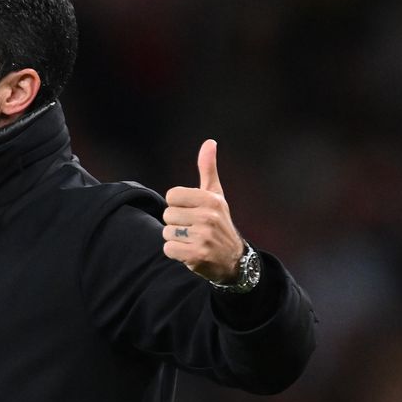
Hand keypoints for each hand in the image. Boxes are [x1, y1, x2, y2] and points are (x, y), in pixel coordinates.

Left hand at [162, 139, 245, 283]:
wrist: (234, 259)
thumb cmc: (219, 222)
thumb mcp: (216, 195)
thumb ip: (208, 169)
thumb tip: (209, 142)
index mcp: (210, 199)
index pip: (171, 196)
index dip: (178, 205)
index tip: (191, 212)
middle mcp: (208, 216)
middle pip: (168, 215)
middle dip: (177, 224)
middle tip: (194, 229)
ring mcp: (203, 236)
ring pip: (167, 232)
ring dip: (176, 239)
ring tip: (193, 240)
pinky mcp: (196, 255)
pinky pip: (168, 249)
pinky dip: (176, 253)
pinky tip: (191, 252)